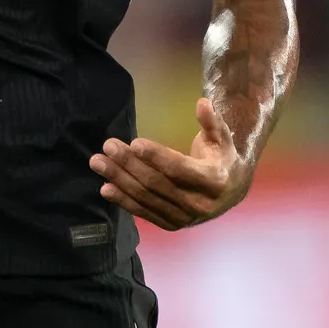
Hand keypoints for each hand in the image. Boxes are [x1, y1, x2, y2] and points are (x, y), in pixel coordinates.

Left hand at [90, 95, 254, 230]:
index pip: (179, 168)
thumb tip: (203, 102)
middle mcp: (199, 204)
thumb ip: (212, 121)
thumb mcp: (221, 138)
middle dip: (129, 164)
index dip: (156, 156)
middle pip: (157, 183)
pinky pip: (144, 213)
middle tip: (108, 146)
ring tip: (98, 163)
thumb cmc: (221, 158)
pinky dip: (123, 201)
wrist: (230, 192)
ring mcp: (184, 218)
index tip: (134, 143)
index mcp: (214, 181)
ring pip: (146, 198)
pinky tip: (105, 188)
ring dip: (119, 180)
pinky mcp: (172, 225)